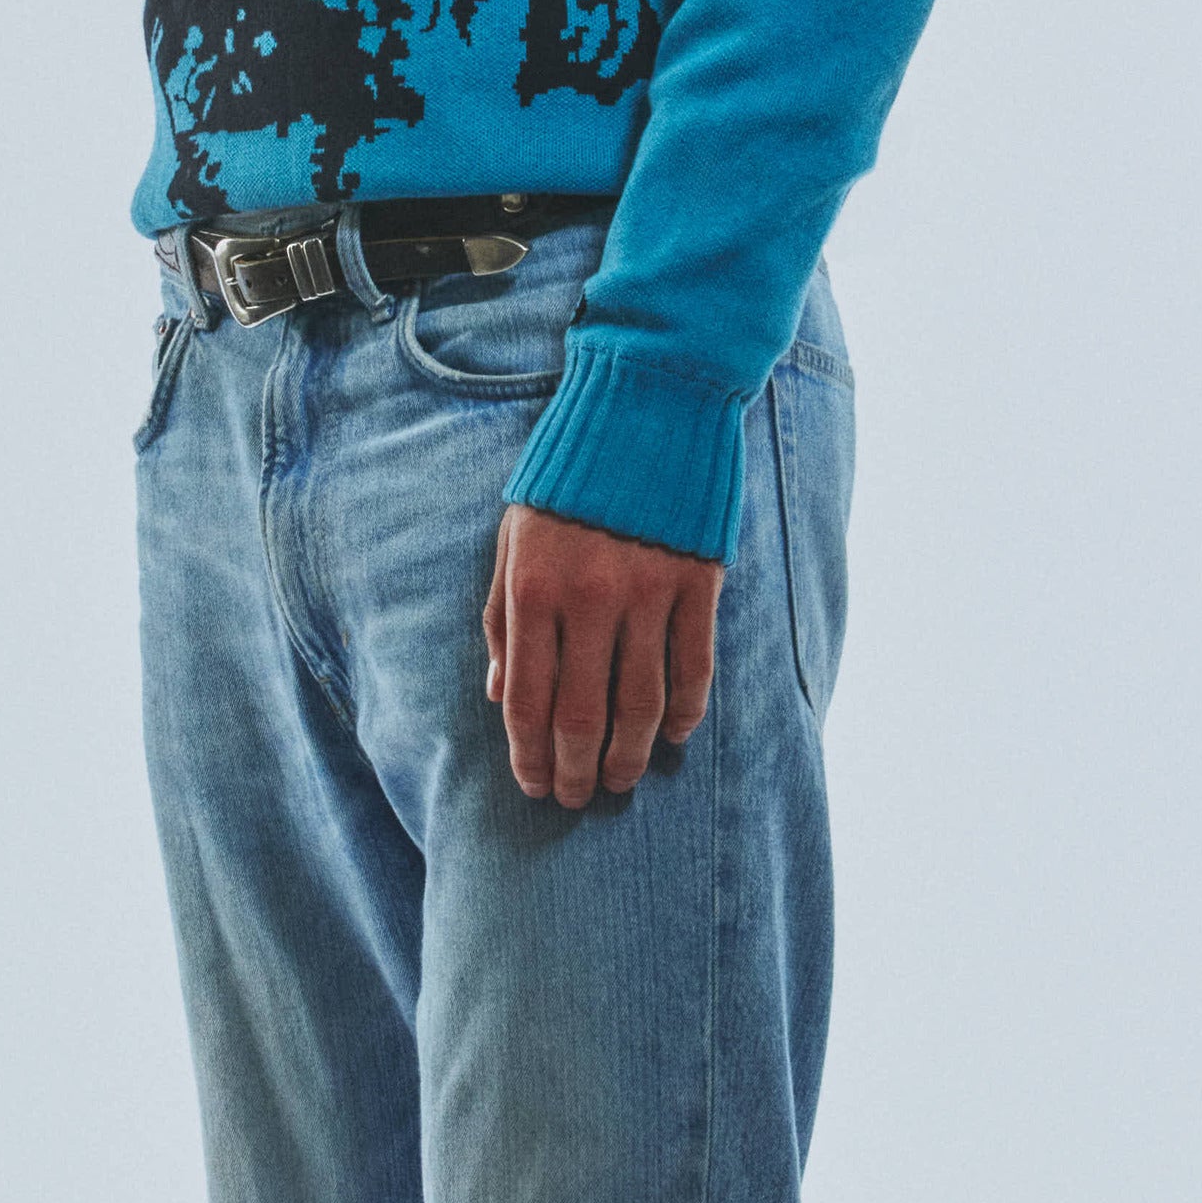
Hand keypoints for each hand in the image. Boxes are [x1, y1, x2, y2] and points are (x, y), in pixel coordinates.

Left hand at [481, 503, 724, 808]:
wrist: (646, 403)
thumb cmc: (567, 478)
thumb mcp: (514, 539)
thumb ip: (504, 619)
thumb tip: (502, 695)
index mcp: (535, 589)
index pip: (528, 699)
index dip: (529, 755)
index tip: (533, 787)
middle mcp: (591, 599)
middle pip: (584, 714)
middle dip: (575, 769)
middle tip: (576, 798)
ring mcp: (650, 593)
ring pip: (643, 703)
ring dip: (631, 755)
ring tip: (621, 780)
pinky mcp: (699, 583)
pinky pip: (694, 667)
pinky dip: (687, 712)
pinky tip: (676, 736)